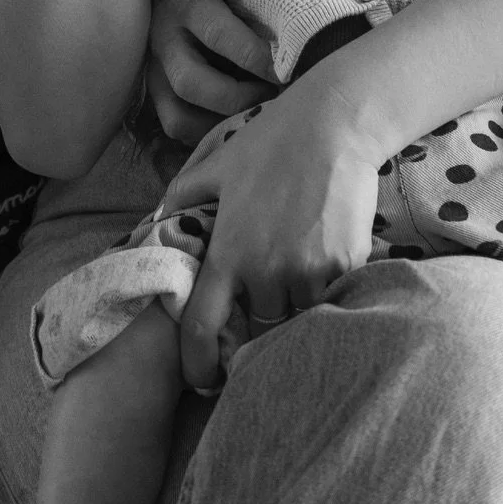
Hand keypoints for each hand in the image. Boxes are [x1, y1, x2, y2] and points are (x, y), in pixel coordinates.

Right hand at [146, 0, 280, 144]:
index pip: (221, 36)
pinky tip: (236, 124)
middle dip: (239, 97)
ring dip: (220, 123)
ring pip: (178, 113)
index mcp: (186, 4)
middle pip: (194, 83)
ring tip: (256, 116)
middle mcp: (164, 39)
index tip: (286, 68)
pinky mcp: (152, 88)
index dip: (255, 57)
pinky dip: (204, 133)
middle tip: (275, 96)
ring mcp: (155, 68)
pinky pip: (173, 124)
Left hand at [158, 79, 382, 389]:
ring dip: (295, 306)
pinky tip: (327, 260)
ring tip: (299, 281)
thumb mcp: (216, 165)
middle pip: (259, 325)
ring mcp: (308, 270)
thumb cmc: (271, 142)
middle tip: (264, 308)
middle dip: (259, 321)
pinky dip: (327, 289)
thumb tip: (157, 219)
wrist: (334, 125)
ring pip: (299, 314)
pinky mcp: (345, 264)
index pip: (202, 328)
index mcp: (228, 253)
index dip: (199, 363)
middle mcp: (266, 270)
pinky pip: (332, 296)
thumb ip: (182, 196)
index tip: (205, 378)